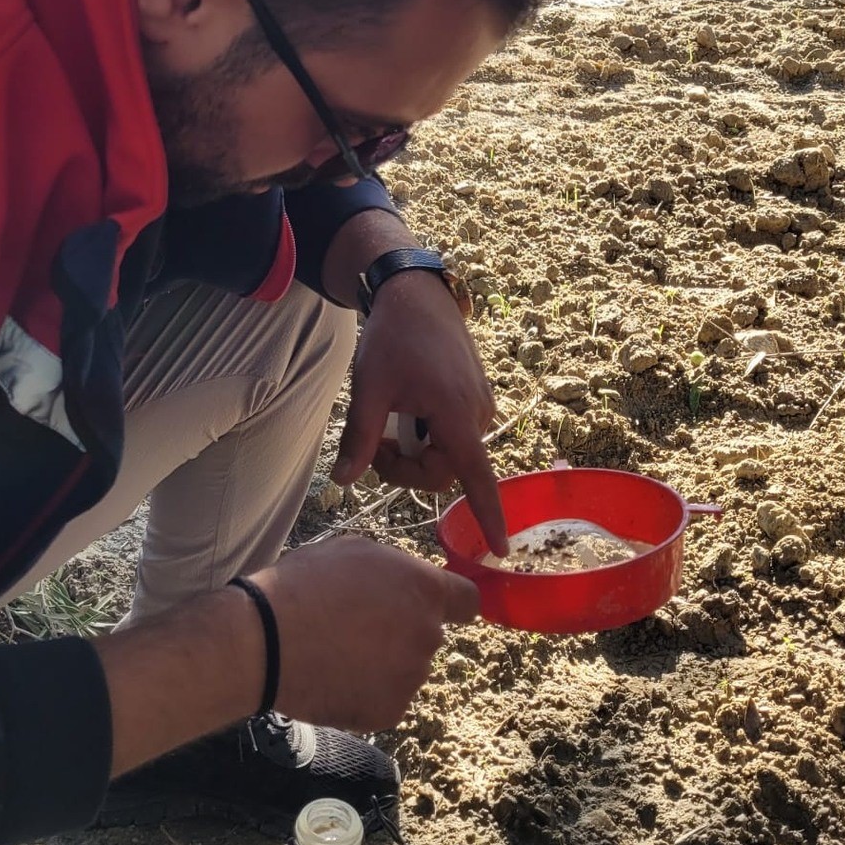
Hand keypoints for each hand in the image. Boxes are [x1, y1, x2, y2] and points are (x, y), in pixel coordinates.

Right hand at [251, 535, 479, 731]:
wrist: (267, 641)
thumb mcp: (356, 551)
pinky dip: (365, 690)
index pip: (469, 601)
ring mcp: (411, 678)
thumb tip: (408, 588)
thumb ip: (396, 571)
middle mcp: (428, 636)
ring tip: (336, 649)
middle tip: (357, 624)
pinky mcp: (389, 712)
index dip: (452, 602)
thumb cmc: (306, 584)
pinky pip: (384, 698)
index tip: (433, 605)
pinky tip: (333, 674)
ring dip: (383, 662)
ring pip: (405, 668)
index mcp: (425, 590)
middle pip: (427, 634)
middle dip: (402, 630)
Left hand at [333, 269, 508, 555]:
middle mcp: (478, 413)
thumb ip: (360, 439)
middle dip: (409, 469)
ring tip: (389, 420)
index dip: (489, 516)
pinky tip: (409, 409)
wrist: (416, 293)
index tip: (502, 550)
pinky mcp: (477, 396)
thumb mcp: (369, 389)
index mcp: (456, 415)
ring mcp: (480, 404)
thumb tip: (343, 482)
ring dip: (418, 450)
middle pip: (445, 470)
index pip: (477, 478)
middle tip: (374, 447)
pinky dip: (430, 435)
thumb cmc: (392, 337)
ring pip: (449, 454)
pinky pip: (454, 434)